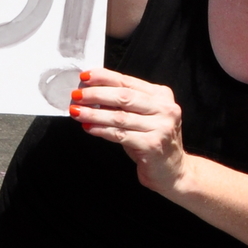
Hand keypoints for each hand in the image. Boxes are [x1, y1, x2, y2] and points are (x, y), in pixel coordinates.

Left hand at [69, 67, 187, 195]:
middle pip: (123, 96)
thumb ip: (122, 105)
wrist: (172, 171)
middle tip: (76, 95)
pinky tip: (88, 127)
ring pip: (119, 116)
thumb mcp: (141, 117)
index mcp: (161, 95)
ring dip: (93, 113)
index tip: (85, 77)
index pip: (128, 81)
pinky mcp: (152, 145)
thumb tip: (91, 94)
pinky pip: (120, 135)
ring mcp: (161, 127)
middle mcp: (165, 108)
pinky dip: (101, 130)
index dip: (104, 78)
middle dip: (95, 94)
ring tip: (76, 111)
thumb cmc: (152, 142)